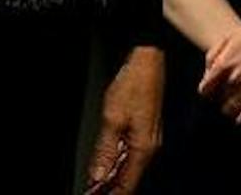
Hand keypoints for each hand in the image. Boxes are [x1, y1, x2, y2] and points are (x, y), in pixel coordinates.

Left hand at [88, 45, 162, 192]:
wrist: (148, 59)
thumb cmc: (134, 83)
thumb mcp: (113, 117)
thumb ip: (105, 149)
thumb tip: (98, 176)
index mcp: (144, 148)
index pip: (127, 185)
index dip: (110, 194)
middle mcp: (149, 147)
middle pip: (129, 178)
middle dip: (110, 187)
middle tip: (91, 190)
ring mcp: (148, 139)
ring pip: (129, 167)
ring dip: (112, 176)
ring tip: (94, 182)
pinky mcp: (145, 130)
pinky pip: (131, 154)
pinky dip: (117, 161)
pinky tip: (105, 163)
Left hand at [199, 11, 240, 123]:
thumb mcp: (231, 36)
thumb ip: (213, 54)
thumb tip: (207, 72)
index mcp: (224, 64)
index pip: (205, 89)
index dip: (209, 91)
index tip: (214, 91)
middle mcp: (234, 78)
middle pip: (218, 100)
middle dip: (221, 99)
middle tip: (228, 96)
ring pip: (231, 110)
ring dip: (232, 108)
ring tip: (237, 105)